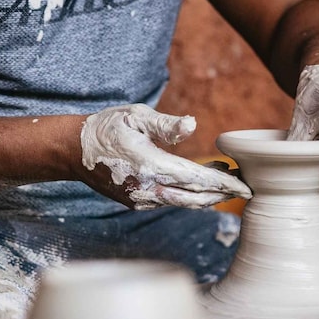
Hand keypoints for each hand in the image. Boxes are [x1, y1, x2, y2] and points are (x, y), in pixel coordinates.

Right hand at [80, 104, 251, 209]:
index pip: (196, 179)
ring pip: (184, 203)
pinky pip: (170, 201)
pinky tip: (200, 181)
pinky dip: (189, 194)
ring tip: (227, 179)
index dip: (224, 184)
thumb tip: (193, 125)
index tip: (246, 187)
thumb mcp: (135, 116)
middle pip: (195, 198)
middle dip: (222, 194)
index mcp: (149, 166)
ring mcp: (141, 200)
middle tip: (245, 187)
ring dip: (208, 194)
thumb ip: (165, 124)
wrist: (72, 150)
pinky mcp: (137, 203)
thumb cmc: (106, 127)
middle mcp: (147, 189)